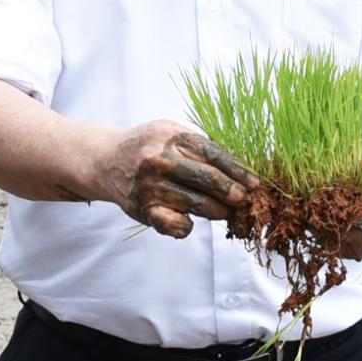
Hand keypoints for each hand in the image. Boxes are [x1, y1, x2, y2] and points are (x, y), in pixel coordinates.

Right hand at [98, 119, 255, 239]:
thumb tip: (241, 170)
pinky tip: (190, 221)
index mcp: (172, 137)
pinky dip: (187, 226)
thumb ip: (200, 148)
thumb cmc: (149, 147)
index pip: (214, 155)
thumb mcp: (171, 134)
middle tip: (244, 201)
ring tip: (225, 212)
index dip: (239, 172)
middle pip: (208, 180)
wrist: (106, 160)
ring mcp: (151, 186)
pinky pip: (175, 225)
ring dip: (218, 212)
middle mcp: (160, 161)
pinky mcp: (144, 210)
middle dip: (232, 193)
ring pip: (197, 205)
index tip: (255, 184)